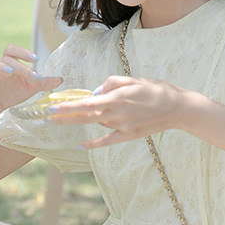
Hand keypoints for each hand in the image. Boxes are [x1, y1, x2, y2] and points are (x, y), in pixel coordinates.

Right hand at [0, 45, 62, 118]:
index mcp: (9, 63)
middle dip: (19, 66)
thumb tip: (60, 79)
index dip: (23, 52)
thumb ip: (43, 83)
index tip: (36, 59)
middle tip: (31, 75)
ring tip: (9, 73)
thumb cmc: (13, 93)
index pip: (14, 51)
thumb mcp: (29, 89)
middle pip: (5, 58)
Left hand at [47, 75, 187, 147]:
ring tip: (59, 121)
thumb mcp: (132, 79)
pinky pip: (107, 141)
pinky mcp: (129, 136)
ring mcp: (122, 126)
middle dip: (64, 116)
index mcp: (116, 98)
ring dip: (78, 123)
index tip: (52, 105)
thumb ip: (111, 83)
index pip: (86, 103)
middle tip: (46, 116)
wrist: (177, 108)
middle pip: (85, 117)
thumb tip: (95, 92)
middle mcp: (117, 114)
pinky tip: (80, 145)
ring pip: (97, 124)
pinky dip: (93, 144)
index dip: (67, 105)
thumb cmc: (156, 90)